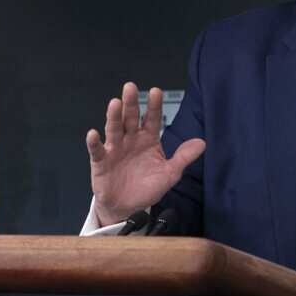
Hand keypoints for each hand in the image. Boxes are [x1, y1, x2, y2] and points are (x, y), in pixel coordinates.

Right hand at [86, 82, 205, 225]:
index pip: (152, 119)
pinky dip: (94, 143)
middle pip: (130, 118)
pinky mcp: (101, 162)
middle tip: (131, 88)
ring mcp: (115, 149)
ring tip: (115, 104)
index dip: (154, 106)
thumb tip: (202, 143)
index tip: (156, 91)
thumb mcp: (169, 174)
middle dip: (131, 104)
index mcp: (148, 140)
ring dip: (114, 117)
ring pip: (114, 129)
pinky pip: (97, 151)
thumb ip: (183, 157)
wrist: (128, 207)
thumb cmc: (147, 188)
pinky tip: (93, 134)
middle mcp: (131, 140)